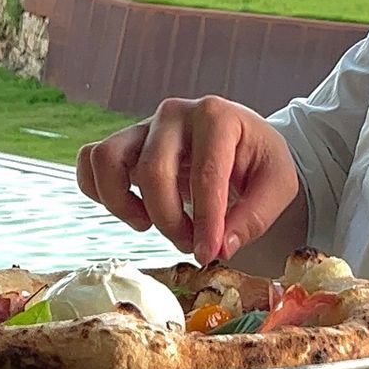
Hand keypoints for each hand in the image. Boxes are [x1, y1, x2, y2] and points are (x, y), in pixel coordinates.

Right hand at [76, 96, 299, 263]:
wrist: (243, 141)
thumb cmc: (258, 160)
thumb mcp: (277, 185)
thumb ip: (253, 217)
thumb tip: (221, 248)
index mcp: (217, 116)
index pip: (205, 175)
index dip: (206, 221)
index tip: (210, 254)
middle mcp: (175, 114)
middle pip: (153, 171)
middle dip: (170, 220)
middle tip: (192, 244)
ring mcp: (144, 125)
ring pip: (108, 159)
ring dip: (122, 204)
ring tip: (150, 224)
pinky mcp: (125, 142)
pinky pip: (90, 160)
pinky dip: (98, 190)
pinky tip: (132, 212)